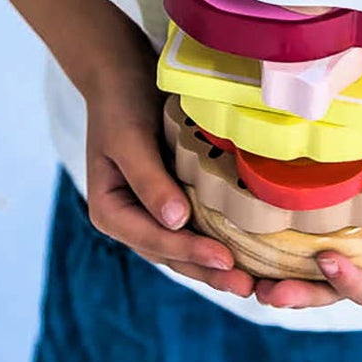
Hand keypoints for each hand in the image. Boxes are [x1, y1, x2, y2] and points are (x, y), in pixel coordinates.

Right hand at [85, 67, 254, 298]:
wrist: (121, 73)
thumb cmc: (121, 103)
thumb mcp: (129, 139)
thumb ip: (150, 181)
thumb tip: (176, 222)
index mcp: (110, 211)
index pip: (154, 240)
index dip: (190, 254)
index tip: (225, 261)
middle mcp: (130, 218)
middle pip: (171, 254)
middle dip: (208, 272)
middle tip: (248, 287)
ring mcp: (152, 210)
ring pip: (185, 247)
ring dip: (214, 265)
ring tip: (252, 282)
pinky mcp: (172, 196)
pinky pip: (196, 225)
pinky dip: (216, 238)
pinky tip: (245, 250)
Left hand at [254, 148, 361, 308]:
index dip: (347, 281)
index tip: (326, 261)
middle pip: (330, 288)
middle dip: (299, 294)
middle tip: (266, 294)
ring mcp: (352, 242)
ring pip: (311, 267)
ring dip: (279, 275)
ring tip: (245, 277)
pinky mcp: (338, 217)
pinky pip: (308, 233)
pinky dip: (281, 239)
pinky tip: (252, 234)